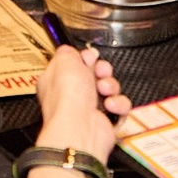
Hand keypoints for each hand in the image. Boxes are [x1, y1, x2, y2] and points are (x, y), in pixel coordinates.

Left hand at [34, 45, 131, 162]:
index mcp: (56, 81)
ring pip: (110, 88)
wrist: (80, 126)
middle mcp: (72, 96)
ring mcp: (90, 109)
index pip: (74, 64)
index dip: (85, 59)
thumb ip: (68, 51)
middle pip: (95, 74)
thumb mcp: (63, 60)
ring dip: (110, 85)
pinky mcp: (106, 121)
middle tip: (100, 72)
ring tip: (103, 90)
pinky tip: (110, 105)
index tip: (89, 57)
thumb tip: (72, 51)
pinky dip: (119, 104)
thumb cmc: (67, 97)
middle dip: (102, 70)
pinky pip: (121, 105)